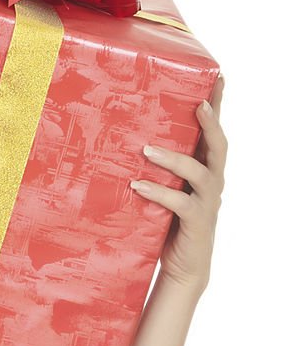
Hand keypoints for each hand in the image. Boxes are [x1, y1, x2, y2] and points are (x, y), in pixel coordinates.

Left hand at [131, 74, 226, 293]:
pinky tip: (137, 185)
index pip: (214, 133)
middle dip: (211, 123)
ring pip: (199, 172)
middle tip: (199, 104)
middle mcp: (213, 181)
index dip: (218, 106)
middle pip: (219, 145)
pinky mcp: (196, 221)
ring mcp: (207, 201)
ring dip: (174, 158)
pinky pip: (180, 202)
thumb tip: (126, 140)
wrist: (183, 267)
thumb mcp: (165, 189)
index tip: (218, 78)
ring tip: (146, 149)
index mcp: (206, 169)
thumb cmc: (169, 223)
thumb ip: (157, 168)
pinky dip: (158, 192)